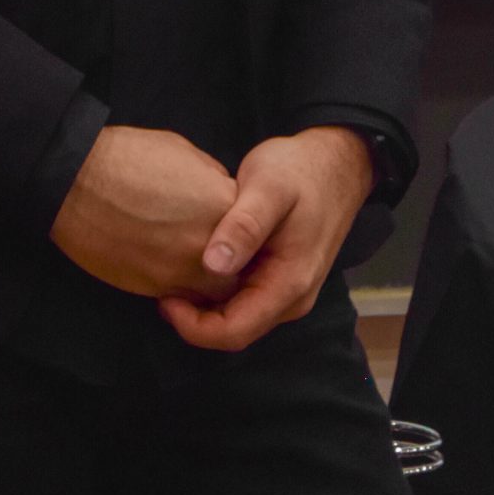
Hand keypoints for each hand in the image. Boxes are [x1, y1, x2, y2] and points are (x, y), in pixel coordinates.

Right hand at [50, 124, 240, 298]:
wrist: (76, 182)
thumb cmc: (125, 157)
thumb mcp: (182, 153)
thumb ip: (210, 181)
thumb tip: (216, 196)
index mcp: (223, 205)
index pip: (251, 231)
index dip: (236, 228)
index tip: (221, 223)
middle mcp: (212, 245)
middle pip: (240, 268)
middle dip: (227, 261)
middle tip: (204, 244)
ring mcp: (185, 271)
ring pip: (213, 291)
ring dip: (203, 277)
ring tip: (180, 255)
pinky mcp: (157, 288)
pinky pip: (182, 297)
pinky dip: (177, 287)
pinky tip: (159, 260)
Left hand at [157, 126, 372, 352]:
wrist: (334, 163)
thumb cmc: (299, 171)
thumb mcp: (268, 188)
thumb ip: (244, 226)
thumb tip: (213, 266)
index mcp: (289, 284)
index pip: (236, 331)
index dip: (194, 326)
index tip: (163, 299)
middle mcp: (290, 297)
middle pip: (235, 329)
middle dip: (194, 317)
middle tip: (159, 283)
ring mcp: (286, 289)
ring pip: (238, 314)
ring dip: (204, 303)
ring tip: (171, 270)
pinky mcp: (279, 275)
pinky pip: (244, 295)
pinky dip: (216, 287)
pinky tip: (195, 260)